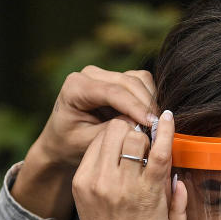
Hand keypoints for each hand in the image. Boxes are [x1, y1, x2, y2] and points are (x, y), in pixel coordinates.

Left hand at [30, 66, 157, 170]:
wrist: (61, 141)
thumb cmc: (70, 145)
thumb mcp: (87, 143)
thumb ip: (112, 132)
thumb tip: (139, 124)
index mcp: (76, 87)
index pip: (112, 92)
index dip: (135, 107)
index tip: (152, 124)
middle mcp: (90, 75)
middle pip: (129, 82)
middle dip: (147, 104)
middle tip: (159, 129)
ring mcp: (104, 74)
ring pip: (139, 79)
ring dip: (150, 102)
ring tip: (154, 127)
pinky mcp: (116, 79)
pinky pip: (141, 84)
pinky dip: (149, 100)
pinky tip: (149, 120)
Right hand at [72, 110, 183, 219]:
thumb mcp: (99, 211)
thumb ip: (114, 180)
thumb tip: (128, 154)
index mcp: (82, 183)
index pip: (99, 139)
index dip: (118, 132)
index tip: (132, 136)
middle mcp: (97, 181)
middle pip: (115, 131)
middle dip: (132, 129)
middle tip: (146, 137)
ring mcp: (122, 186)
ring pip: (135, 137)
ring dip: (149, 136)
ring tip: (157, 141)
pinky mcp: (148, 193)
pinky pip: (158, 151)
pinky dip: (166, 132)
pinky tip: (169, 119)